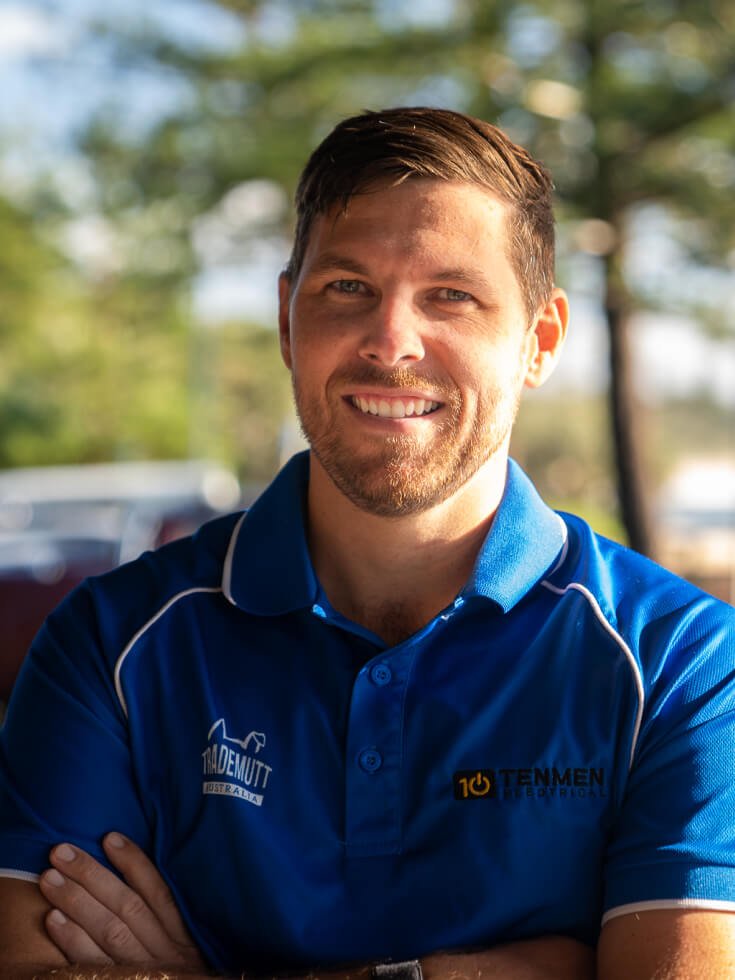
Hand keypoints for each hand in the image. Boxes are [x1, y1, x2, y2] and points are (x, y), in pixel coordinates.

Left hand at [39, 833, 209, 973]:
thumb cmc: (178, 971)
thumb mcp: (187, 944)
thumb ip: (166, 915)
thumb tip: (129, 866)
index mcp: (184, 935)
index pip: (159, 892)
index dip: (135, 863)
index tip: (109, 838)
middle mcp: (166, 952)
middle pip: (128, 907)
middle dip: (92, 875)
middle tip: (61, 852)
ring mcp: (143, 972)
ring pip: (110, 931)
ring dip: (77, 901)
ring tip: (49, 878)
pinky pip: (93, 964)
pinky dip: (72, 940)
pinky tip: (52, 918)